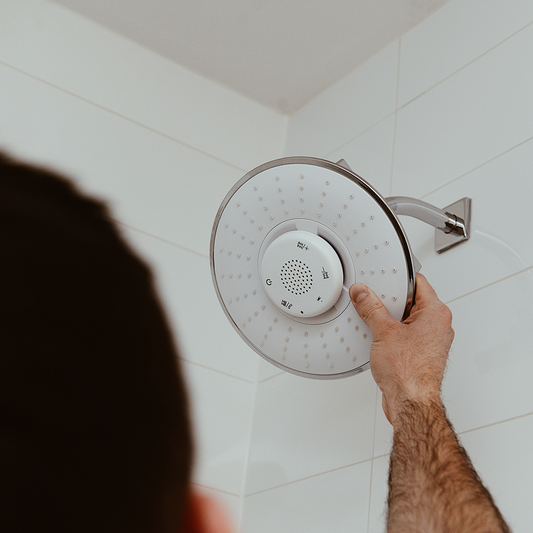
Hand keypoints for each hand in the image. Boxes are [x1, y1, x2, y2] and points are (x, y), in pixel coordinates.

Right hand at [349, 274, 453, 424]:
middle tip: (374, 301)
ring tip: (375, 322)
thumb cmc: (409, 372)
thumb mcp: (383, 331)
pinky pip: (404, 336)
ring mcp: (430, 342)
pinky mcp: (421, 354)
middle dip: (390, 301)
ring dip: (389, 320)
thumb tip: (363, 294)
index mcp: (436, 313)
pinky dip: (391, 335)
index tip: (382, 278)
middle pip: (410, 301)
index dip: (398, 279)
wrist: (410, 402)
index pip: (418, 283)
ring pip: (406, 320)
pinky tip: (378, 339)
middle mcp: (437, 326)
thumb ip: (371, 308)